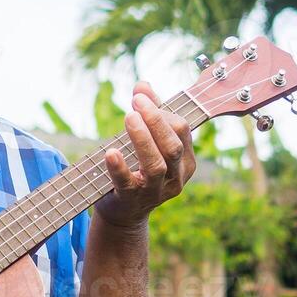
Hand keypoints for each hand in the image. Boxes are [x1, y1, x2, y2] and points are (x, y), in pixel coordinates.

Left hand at [93, 81, 196, 229]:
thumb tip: (143, 84)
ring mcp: (155, 192)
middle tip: (136, 102)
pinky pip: (127, 184)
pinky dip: (119, 167)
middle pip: (173, 146)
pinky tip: (111, 152)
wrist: (123, 212)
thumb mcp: (147, 141)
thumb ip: (149, 112)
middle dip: (156, 120)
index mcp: (185, 162)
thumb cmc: (137, 169)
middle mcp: (175, 178)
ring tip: (129, 117)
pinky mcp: (132, 200)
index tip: (140, 97)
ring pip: (156, 165)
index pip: (182, 130)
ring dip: (142, 138)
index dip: (162, 111)